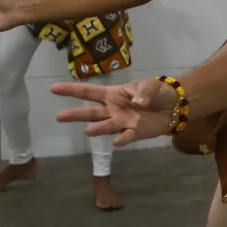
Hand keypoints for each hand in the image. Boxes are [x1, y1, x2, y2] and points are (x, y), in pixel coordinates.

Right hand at [53, 77, 174, 146]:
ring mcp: (122, 122)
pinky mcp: (134, 132)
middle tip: (58, 117)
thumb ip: (144, 92)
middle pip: (91, 112)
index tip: (53, 88)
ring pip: (105, 126)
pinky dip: (122, 139)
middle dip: (75, 114)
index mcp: (113, 94)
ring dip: (98, 129)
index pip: (89, 91)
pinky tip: (116, 142)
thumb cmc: (157, 92)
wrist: (173, 106)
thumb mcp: (151, 85)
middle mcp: (113, 109)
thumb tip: (137, 103)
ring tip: (88, 132)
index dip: (71, 90)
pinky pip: (126, 137)